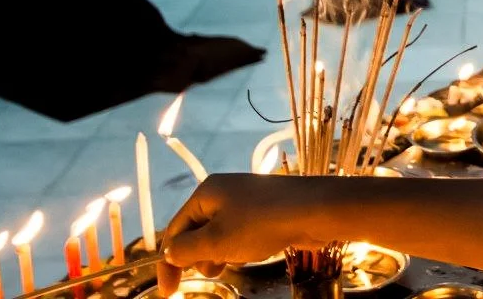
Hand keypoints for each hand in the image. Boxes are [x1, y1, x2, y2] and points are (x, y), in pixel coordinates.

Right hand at [160, 175, 330, 292]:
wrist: (314, 210)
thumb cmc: (260, 223)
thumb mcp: (217, 240)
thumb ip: (187, 249)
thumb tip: (169, 253)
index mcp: (206, 193)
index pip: (175, 229)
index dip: (169, 261)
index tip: (168, 292)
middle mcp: (223, 193)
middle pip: (196, 231)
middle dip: (196, 256)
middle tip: (208, 273)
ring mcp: (245, 201)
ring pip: (218, 235)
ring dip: (217, 254)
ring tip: (228, 264)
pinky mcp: (263, 211)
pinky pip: (238, 233)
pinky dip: (236, 247)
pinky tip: (246, 256)